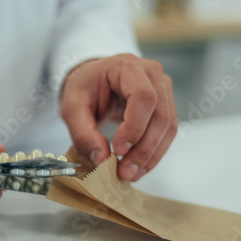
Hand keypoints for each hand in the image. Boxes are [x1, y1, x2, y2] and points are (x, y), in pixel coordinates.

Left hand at [60, 54, 177, 181]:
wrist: (93, 81)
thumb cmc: (84, 88)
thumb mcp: (72, 108)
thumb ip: (83, 133)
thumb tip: (101, 160)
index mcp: (127, 66)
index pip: (143, 97)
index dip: (134, 127)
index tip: (118, 150)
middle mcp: (151, 74)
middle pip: (160, 115)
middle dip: (144, 149)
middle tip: (125, 172)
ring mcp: (163, 88)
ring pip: (168, 127)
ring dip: (151, 155)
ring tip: (131, 174)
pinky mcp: (165, 104)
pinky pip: (166, 132)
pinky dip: (154, 153)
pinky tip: (138, 167)